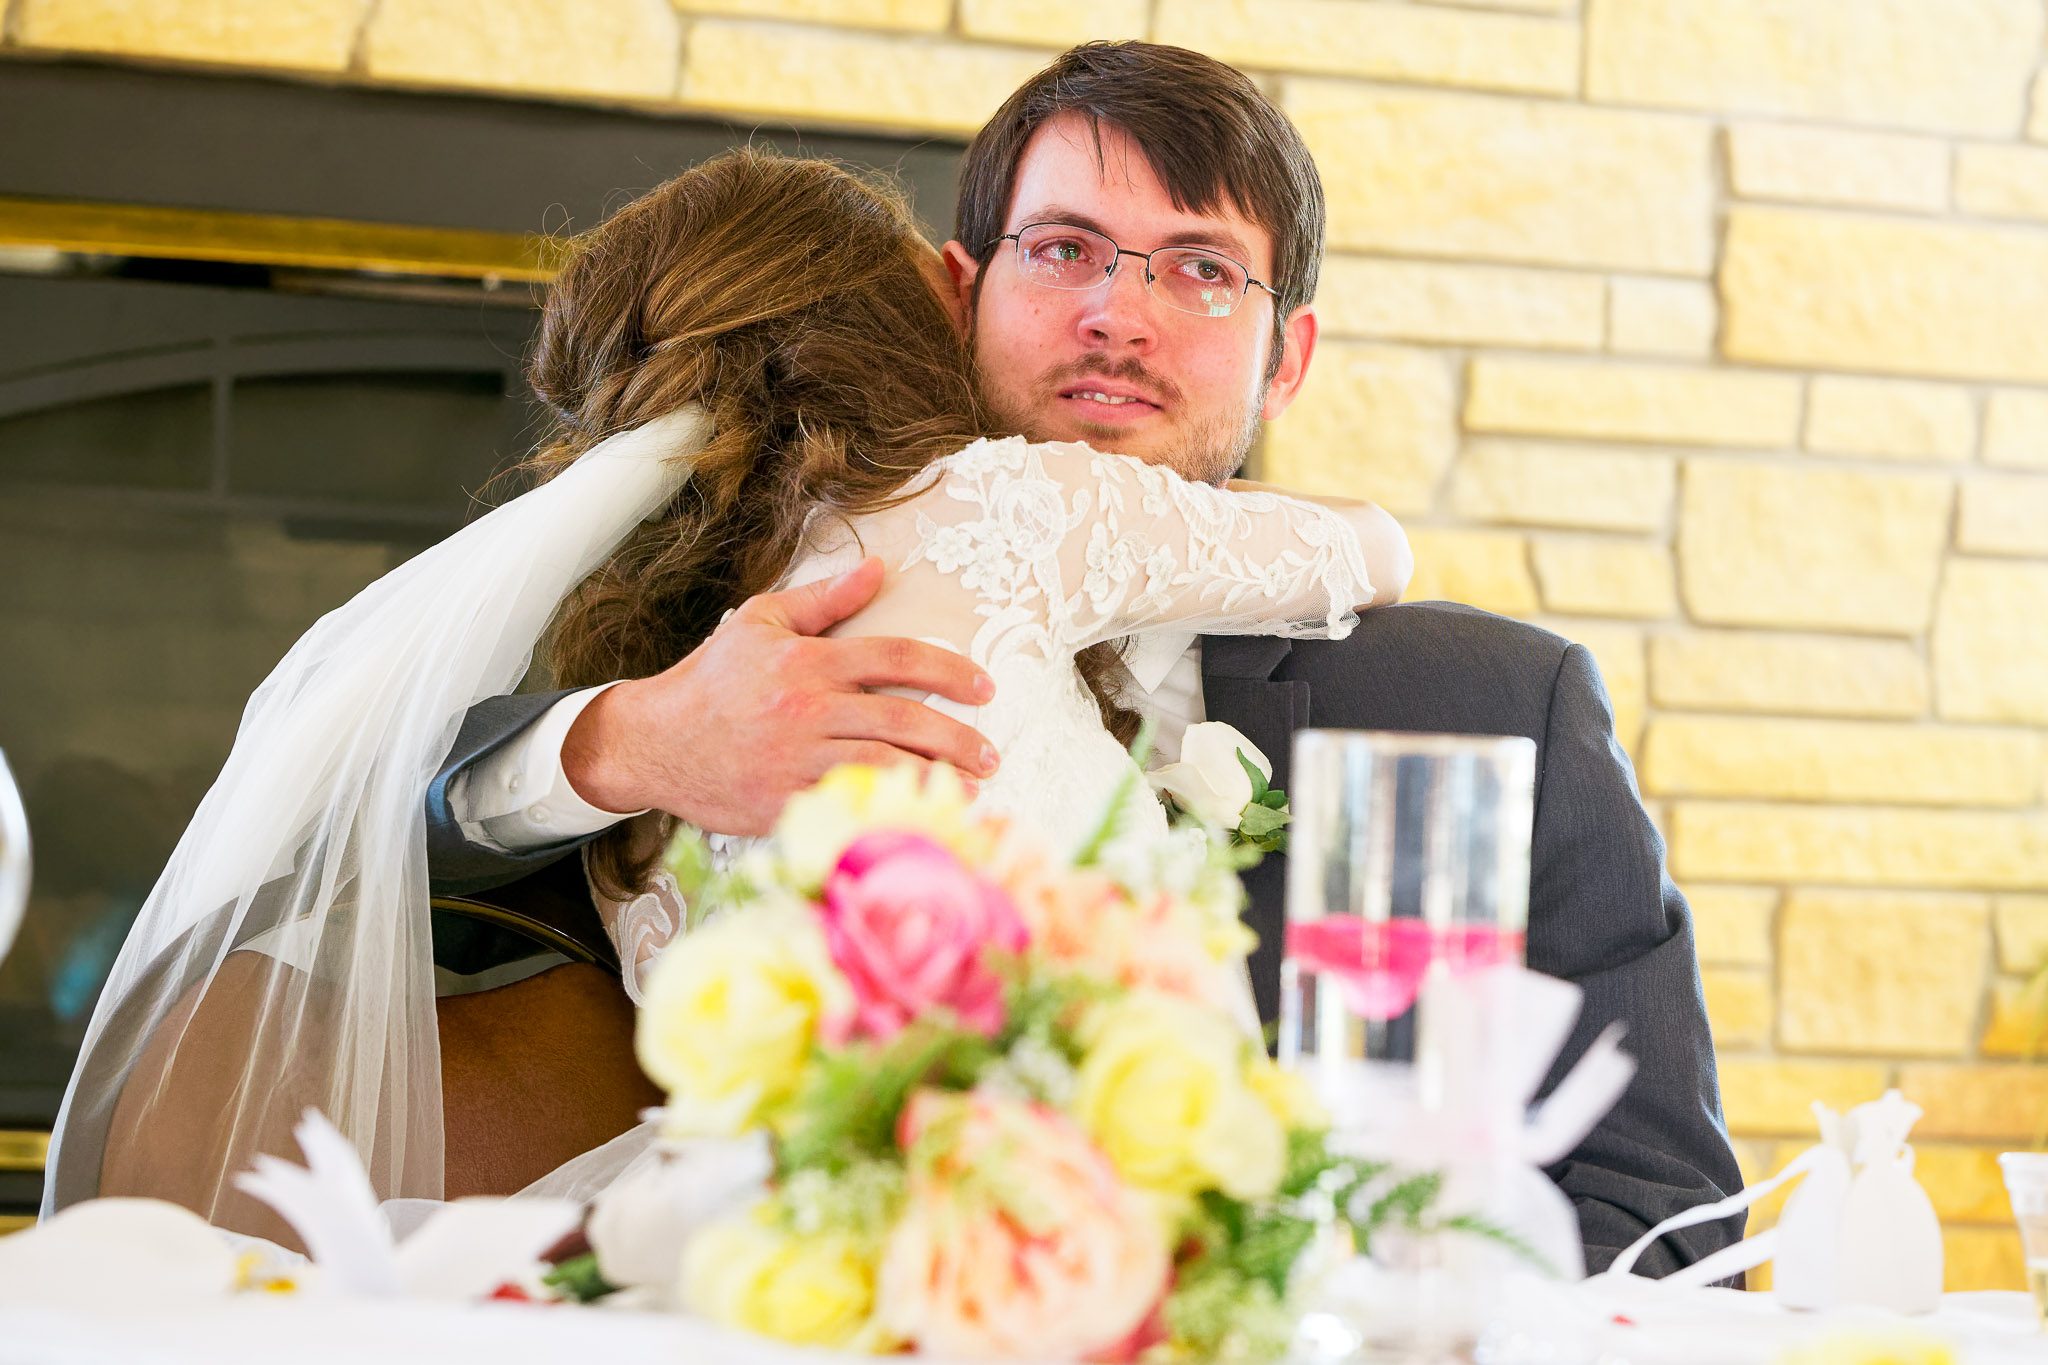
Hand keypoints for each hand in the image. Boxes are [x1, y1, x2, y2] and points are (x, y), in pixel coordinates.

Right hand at [560, 557, 998, 835]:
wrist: (653, 743)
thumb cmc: (712, 679)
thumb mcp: (761, 622)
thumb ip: (824, 599)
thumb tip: (879, 568)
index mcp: (808, 660)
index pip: (897, 658)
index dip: (950, 671)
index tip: (985, 688)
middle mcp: (807, 708)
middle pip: (904, 718)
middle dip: (958, 737)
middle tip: (990, 753)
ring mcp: (796, 759)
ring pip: (884, 766)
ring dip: (937, 779)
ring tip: (971, 789)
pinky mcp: (784, 802)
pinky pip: (850, 807)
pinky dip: (891, 812)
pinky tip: (922, 819)